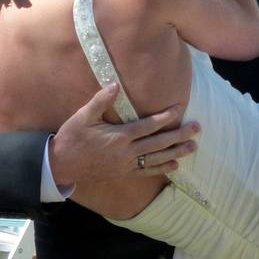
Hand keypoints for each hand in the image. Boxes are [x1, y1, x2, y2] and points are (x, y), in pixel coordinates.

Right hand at [49, 84, 199, 187]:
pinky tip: (175, 165)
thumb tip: (115, 84)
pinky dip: (162, 169)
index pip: (147, 126)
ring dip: (176, 152)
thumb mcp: (83, 116)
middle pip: (158, 144)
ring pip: (157, 159)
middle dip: (179, 135)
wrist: (61, 165)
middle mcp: (126, 152)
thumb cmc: (72, 138)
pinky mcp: (123, 173)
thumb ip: (100, 101)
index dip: (164, 117)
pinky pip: (147, 172)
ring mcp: (126, 165)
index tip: (179, 109)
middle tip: (197, 128)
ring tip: (193, 147)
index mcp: (118, 137)